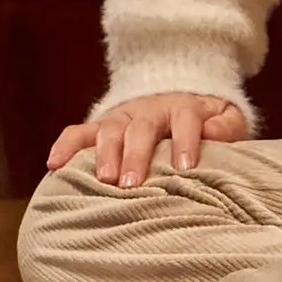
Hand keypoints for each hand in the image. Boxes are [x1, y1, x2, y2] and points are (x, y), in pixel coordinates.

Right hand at [51, 92, 248, 186]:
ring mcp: (121, 117)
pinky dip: (65, 146)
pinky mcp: (100, 126)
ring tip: (103, 180)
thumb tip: (214, 133)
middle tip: (133, 184)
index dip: (185, 141)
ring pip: (109, 130)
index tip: (185, 167)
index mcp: (183, 107)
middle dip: (136, 155)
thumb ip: (227, 125)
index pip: (185, 120)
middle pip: (141, 128)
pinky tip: (54, 165)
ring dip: (104, 154)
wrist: (177, 97)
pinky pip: (78, 132)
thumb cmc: (206, 121)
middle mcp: (149, 110)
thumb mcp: (227, 116)